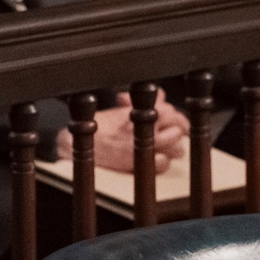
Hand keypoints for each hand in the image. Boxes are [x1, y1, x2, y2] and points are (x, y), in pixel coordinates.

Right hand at [54, 100, 188, 175]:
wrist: (78, 145)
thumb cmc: (101, 126)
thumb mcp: (121, 110)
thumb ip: (143, 103)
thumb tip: (162, 94)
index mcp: (136, 112)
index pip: (169, 111)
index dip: (179, 118)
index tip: (181, 124)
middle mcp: (139, 128)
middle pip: (176, 126)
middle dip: (178, 130)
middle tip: (176, 134)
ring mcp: (138, 147)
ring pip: (174, 145)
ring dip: (174, 146)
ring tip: (170, 147)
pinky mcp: (134, 164)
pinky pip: (161, 164)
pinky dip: (163, 162)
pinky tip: (158, 158)